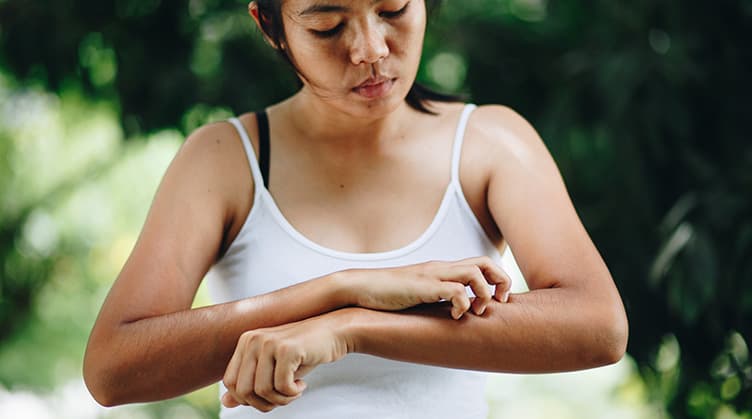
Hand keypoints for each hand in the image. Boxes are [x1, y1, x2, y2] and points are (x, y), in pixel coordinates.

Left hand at [221, 312, 350, 411]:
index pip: (230, 383)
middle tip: (284, 397)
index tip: (269, 396)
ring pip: (262, 391)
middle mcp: (253, 339)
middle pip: (243, 390)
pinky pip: (282, 386)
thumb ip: (250, 384)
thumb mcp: (273, 369)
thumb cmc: (303, 352)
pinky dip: (293, 393)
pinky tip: (303, 384)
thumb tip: (225, 402)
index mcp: (246, 342)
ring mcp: (269, 342)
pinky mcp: (287, 349)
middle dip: (264, 403)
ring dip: (281, 399)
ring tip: (295, 391)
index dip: (248, 398)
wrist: (334, 333)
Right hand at [341, 256, 511, 319]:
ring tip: (476, 310)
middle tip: (497, 303)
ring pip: (474, 272)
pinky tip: (454, 316)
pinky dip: (462, 303)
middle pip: (486, 262)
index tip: (497, 300)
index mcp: (443, 269)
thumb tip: (456, 314)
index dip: (498, 279)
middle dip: (501, 282)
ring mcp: (431, 276)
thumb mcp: (420, 294)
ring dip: (483, 293)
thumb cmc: (388, 294)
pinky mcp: (422, 287)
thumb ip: (437, 298)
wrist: (360, 287)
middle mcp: (441, 268)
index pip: (482, 263)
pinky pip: (454, 290)